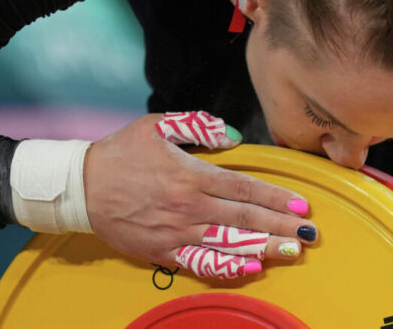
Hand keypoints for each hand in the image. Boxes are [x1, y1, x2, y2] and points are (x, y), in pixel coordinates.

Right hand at [84, 111, 316, 278]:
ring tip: (293, 250)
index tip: (301, 203)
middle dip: (282, 225)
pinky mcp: (162, 252)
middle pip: (245, 217)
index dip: (275, 197)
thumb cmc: (121, 152)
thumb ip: (198, 126)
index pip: (244, 188)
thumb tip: (233, 138)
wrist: (81, 185)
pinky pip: (201, 263)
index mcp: (189, 175)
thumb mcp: (157, 124)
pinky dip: (228, 267)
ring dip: (265, 247)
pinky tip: (251, 268)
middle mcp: (188, 207)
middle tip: (310, 232)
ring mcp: (176, 233)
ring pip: (230, 243)